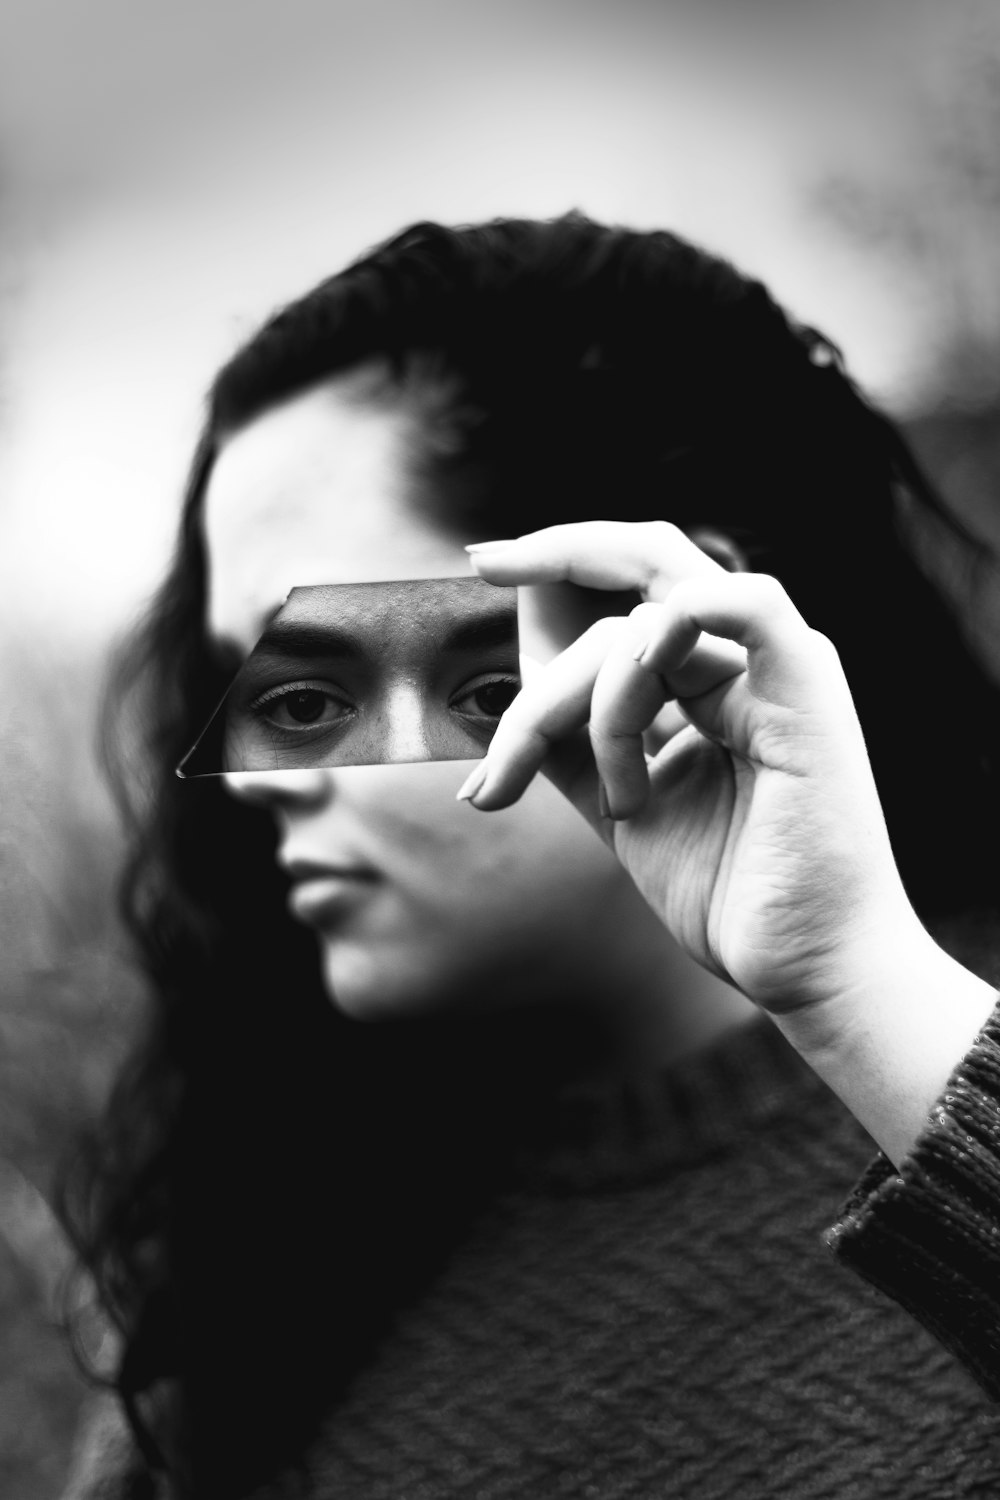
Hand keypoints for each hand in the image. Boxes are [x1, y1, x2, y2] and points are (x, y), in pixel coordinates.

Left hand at [463, 521, 997, 1166]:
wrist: (803, 968)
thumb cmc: (727, 892)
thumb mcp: (618, 803)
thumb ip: (570, 740)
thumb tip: (508, 697)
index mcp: (706, 681)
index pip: (624, 595)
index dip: (557, 570)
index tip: (484, 564)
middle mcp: (741, 662)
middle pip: (634, 577)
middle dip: (555, 554)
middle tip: (484, 561)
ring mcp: (774, 669)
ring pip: (644, 625)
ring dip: (594, 712)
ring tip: (619, 802)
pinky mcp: (805, 688)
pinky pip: (746, 604)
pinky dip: (683, 620)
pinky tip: (648, 656)